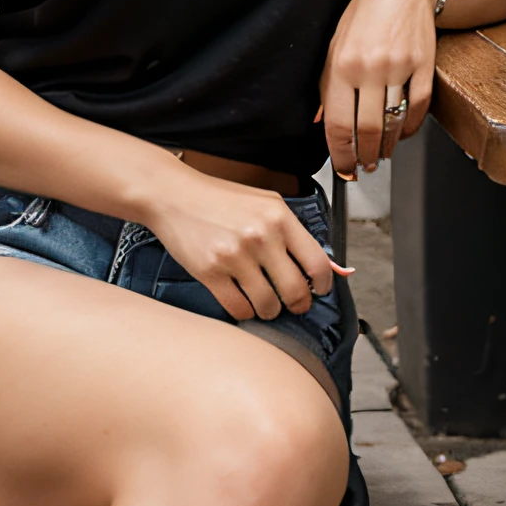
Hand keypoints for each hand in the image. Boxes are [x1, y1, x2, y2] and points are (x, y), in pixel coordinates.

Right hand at [143, 165, 349, 322]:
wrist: (173, 194)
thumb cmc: (220, 199)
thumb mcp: (265, 203)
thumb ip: (296, 233)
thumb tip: (331, 268)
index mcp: (278, 217)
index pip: (317, 264)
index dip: (323, 285)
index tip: (318, 290)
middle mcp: (260, 236)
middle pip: (296, 292)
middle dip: (298, 304)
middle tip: (293, 303)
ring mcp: (235, 256)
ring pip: (268, 306)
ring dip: (269, 309)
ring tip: (263, 298)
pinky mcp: (211, 273)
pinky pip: (239, 309)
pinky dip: (245, 310)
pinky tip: (242, 298)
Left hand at [320, 0, 440, 178]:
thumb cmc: (363, 16)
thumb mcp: (334, 47)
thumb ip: (328, 87)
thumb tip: (321, 123)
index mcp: (342, 65)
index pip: (339, 124)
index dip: (341, 154)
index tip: (343, 167)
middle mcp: (370, 68)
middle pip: (367, 130)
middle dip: (365, 156)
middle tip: (364, 167)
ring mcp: (399, 67)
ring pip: (394, 123)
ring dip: (388, 147)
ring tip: (382, 155)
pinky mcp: (424, 66)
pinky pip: (419, 108)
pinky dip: (410, 128)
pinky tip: (403, 134)